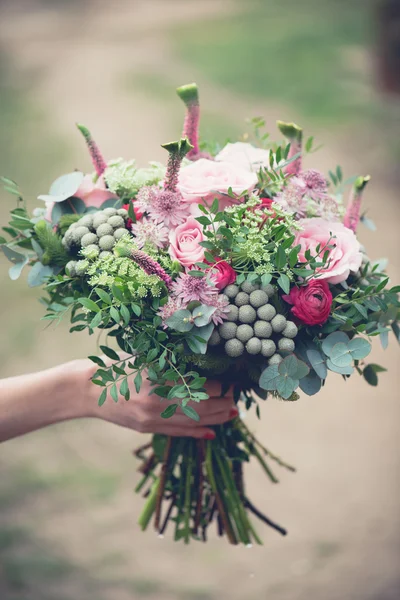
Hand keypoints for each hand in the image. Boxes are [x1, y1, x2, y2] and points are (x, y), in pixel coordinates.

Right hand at [78, 357, 236, 439]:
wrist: (88, 389)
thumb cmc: (117, 367)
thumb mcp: (144, 358)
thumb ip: (171, 364)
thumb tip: (204, 367)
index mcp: (156, 378)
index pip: (198, 384)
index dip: (218, 385)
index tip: (231, 380)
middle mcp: (156, 400)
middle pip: (199, 405)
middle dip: (222, 403)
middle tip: (237, 398)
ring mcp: (151, 418)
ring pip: (192, 421)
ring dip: (216, 418)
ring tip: (232, 414)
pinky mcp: (146, 428)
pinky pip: (177, 432)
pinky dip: (197, 433)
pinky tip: (212, 433)